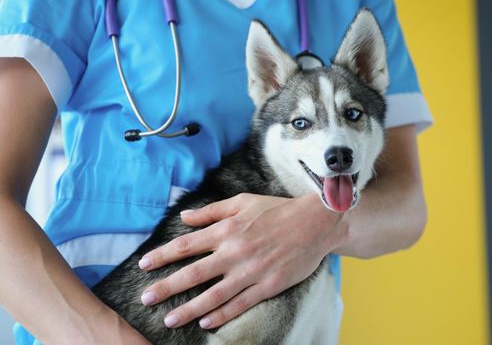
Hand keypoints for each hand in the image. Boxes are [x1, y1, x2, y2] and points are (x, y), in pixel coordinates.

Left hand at [138, 193, 343, 328]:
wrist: (314, 223)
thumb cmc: (276, 210)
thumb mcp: (242, 202)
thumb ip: (211, 211)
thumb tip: (184, 217)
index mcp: (226, 229)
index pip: (186, 245)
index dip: (162, 255)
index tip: (144, 264)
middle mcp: (234, 252)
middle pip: (193, 274)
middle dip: (166, 288)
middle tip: (145, 299)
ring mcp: (251, 271)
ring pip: (213, 295)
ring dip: (188, 309)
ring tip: (169, 320)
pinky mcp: (267, 286)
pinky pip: (240, 304)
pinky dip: (221, 315)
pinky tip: (206, 322)